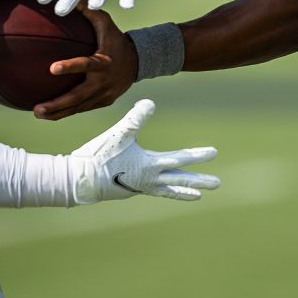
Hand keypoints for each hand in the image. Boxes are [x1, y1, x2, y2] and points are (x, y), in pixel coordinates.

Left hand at [34, 3, 137, 120]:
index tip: (52, 68)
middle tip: (38, 108)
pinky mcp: (103, 102)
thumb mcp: (106, 23)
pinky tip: (49, 114)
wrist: (138, 62)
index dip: (70, 66)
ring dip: (58, 113)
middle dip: (58, 104)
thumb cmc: (116, 40)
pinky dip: (66, 112)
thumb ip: (89, 12)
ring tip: (37, 113)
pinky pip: (82, 108)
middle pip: (78, 97)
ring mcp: (104, 95)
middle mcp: (103, 82)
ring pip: (79, 107)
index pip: (85, 64)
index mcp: (103, 62)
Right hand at [68, 99, 219, 202]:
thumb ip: (135, 118)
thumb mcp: (118, 134)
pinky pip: (154, 190)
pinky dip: (164, 190)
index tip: (214, 153)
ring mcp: (140, 186)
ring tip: (199, 195)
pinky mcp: (130, 188)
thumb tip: (150, 102)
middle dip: (199, 181)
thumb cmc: (98, 156)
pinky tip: (162, 186)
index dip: (198, 155)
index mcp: (149, 166)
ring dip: (184, 190)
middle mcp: (149, 179)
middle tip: (218, 184)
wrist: (79, 180)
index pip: (179, 159)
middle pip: (179, 180)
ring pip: (168, 189)